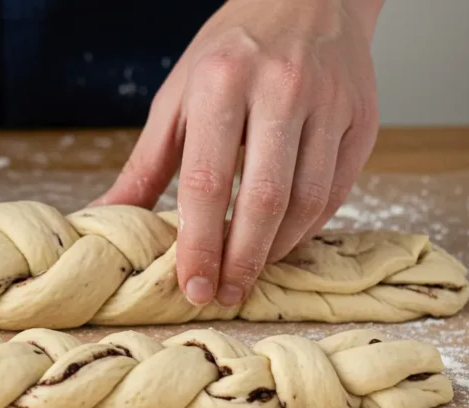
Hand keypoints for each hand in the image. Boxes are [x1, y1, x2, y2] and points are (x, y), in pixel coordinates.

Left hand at [96, 0, 382, 306]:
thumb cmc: (230, 51)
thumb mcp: (177, 96)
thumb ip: (145, 163)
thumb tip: (105, 215)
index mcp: (222, 81)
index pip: (206, 181)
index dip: (199, 243)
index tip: (192, 286)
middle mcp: (281, 89)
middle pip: (263, 199)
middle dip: (241, 260)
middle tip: (224, 294)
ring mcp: (330, 103)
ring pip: (308, 202)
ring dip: (276, 250)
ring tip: (249, 273)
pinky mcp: (364, 119)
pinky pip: (338, 191)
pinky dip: (309, 228)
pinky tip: (281, 242)